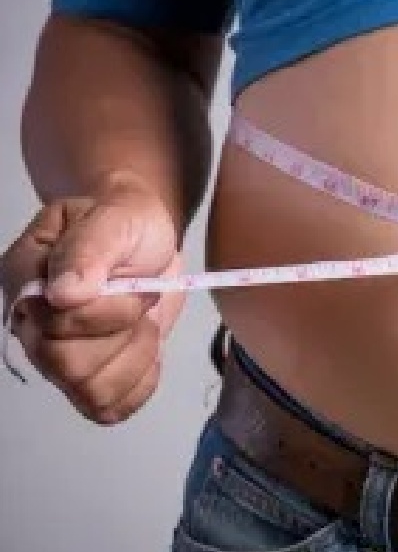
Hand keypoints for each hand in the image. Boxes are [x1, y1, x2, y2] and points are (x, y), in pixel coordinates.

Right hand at [0, 174, 184, 424]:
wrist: (145, 238)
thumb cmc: (126, 224)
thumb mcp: (116, 218)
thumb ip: (90, 248)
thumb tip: (62, 294)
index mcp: (24, 278)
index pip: (51, 324)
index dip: (104, 311)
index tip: (128, 279)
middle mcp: (30, 325)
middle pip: (67, 367)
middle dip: (123, 333)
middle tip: (140, 299)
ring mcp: (54, 357)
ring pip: (89, 392)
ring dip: (134, 356)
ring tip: (141, 321)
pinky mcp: (86, 379)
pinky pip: (109, 407)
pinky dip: (140, 382)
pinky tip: (146, 349)